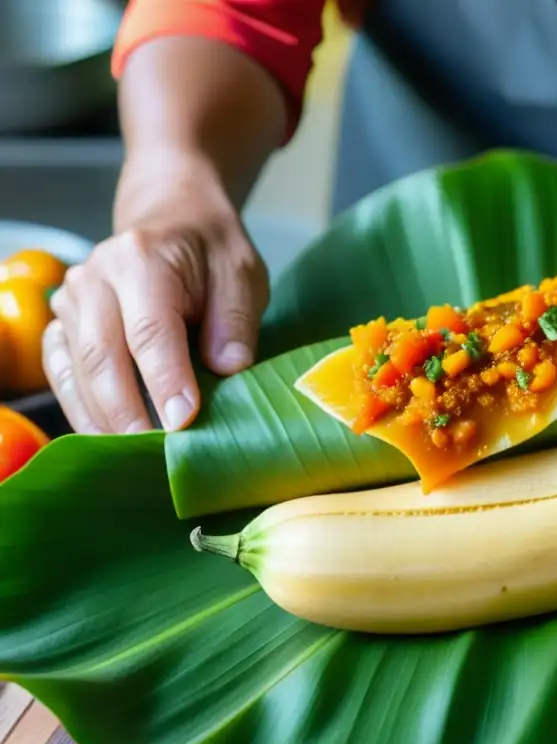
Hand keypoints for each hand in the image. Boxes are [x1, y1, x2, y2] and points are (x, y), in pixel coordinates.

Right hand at [45, 164, 268, 434]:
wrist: (172, 220)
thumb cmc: (210, 251)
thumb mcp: (241, 273)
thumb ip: (235, 320)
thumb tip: (229, 370)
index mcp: (142, 259)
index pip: (150, 330)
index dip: (165, 380)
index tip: (183, 421)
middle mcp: (96, 279)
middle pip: (103, 356)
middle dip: (129, 412)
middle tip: (158, 454)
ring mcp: (71, 303)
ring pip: (76, 371)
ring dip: (103, 420)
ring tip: (135, 458)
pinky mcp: (63, 325)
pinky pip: (62, 374)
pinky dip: (82, 410)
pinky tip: (107, 438)